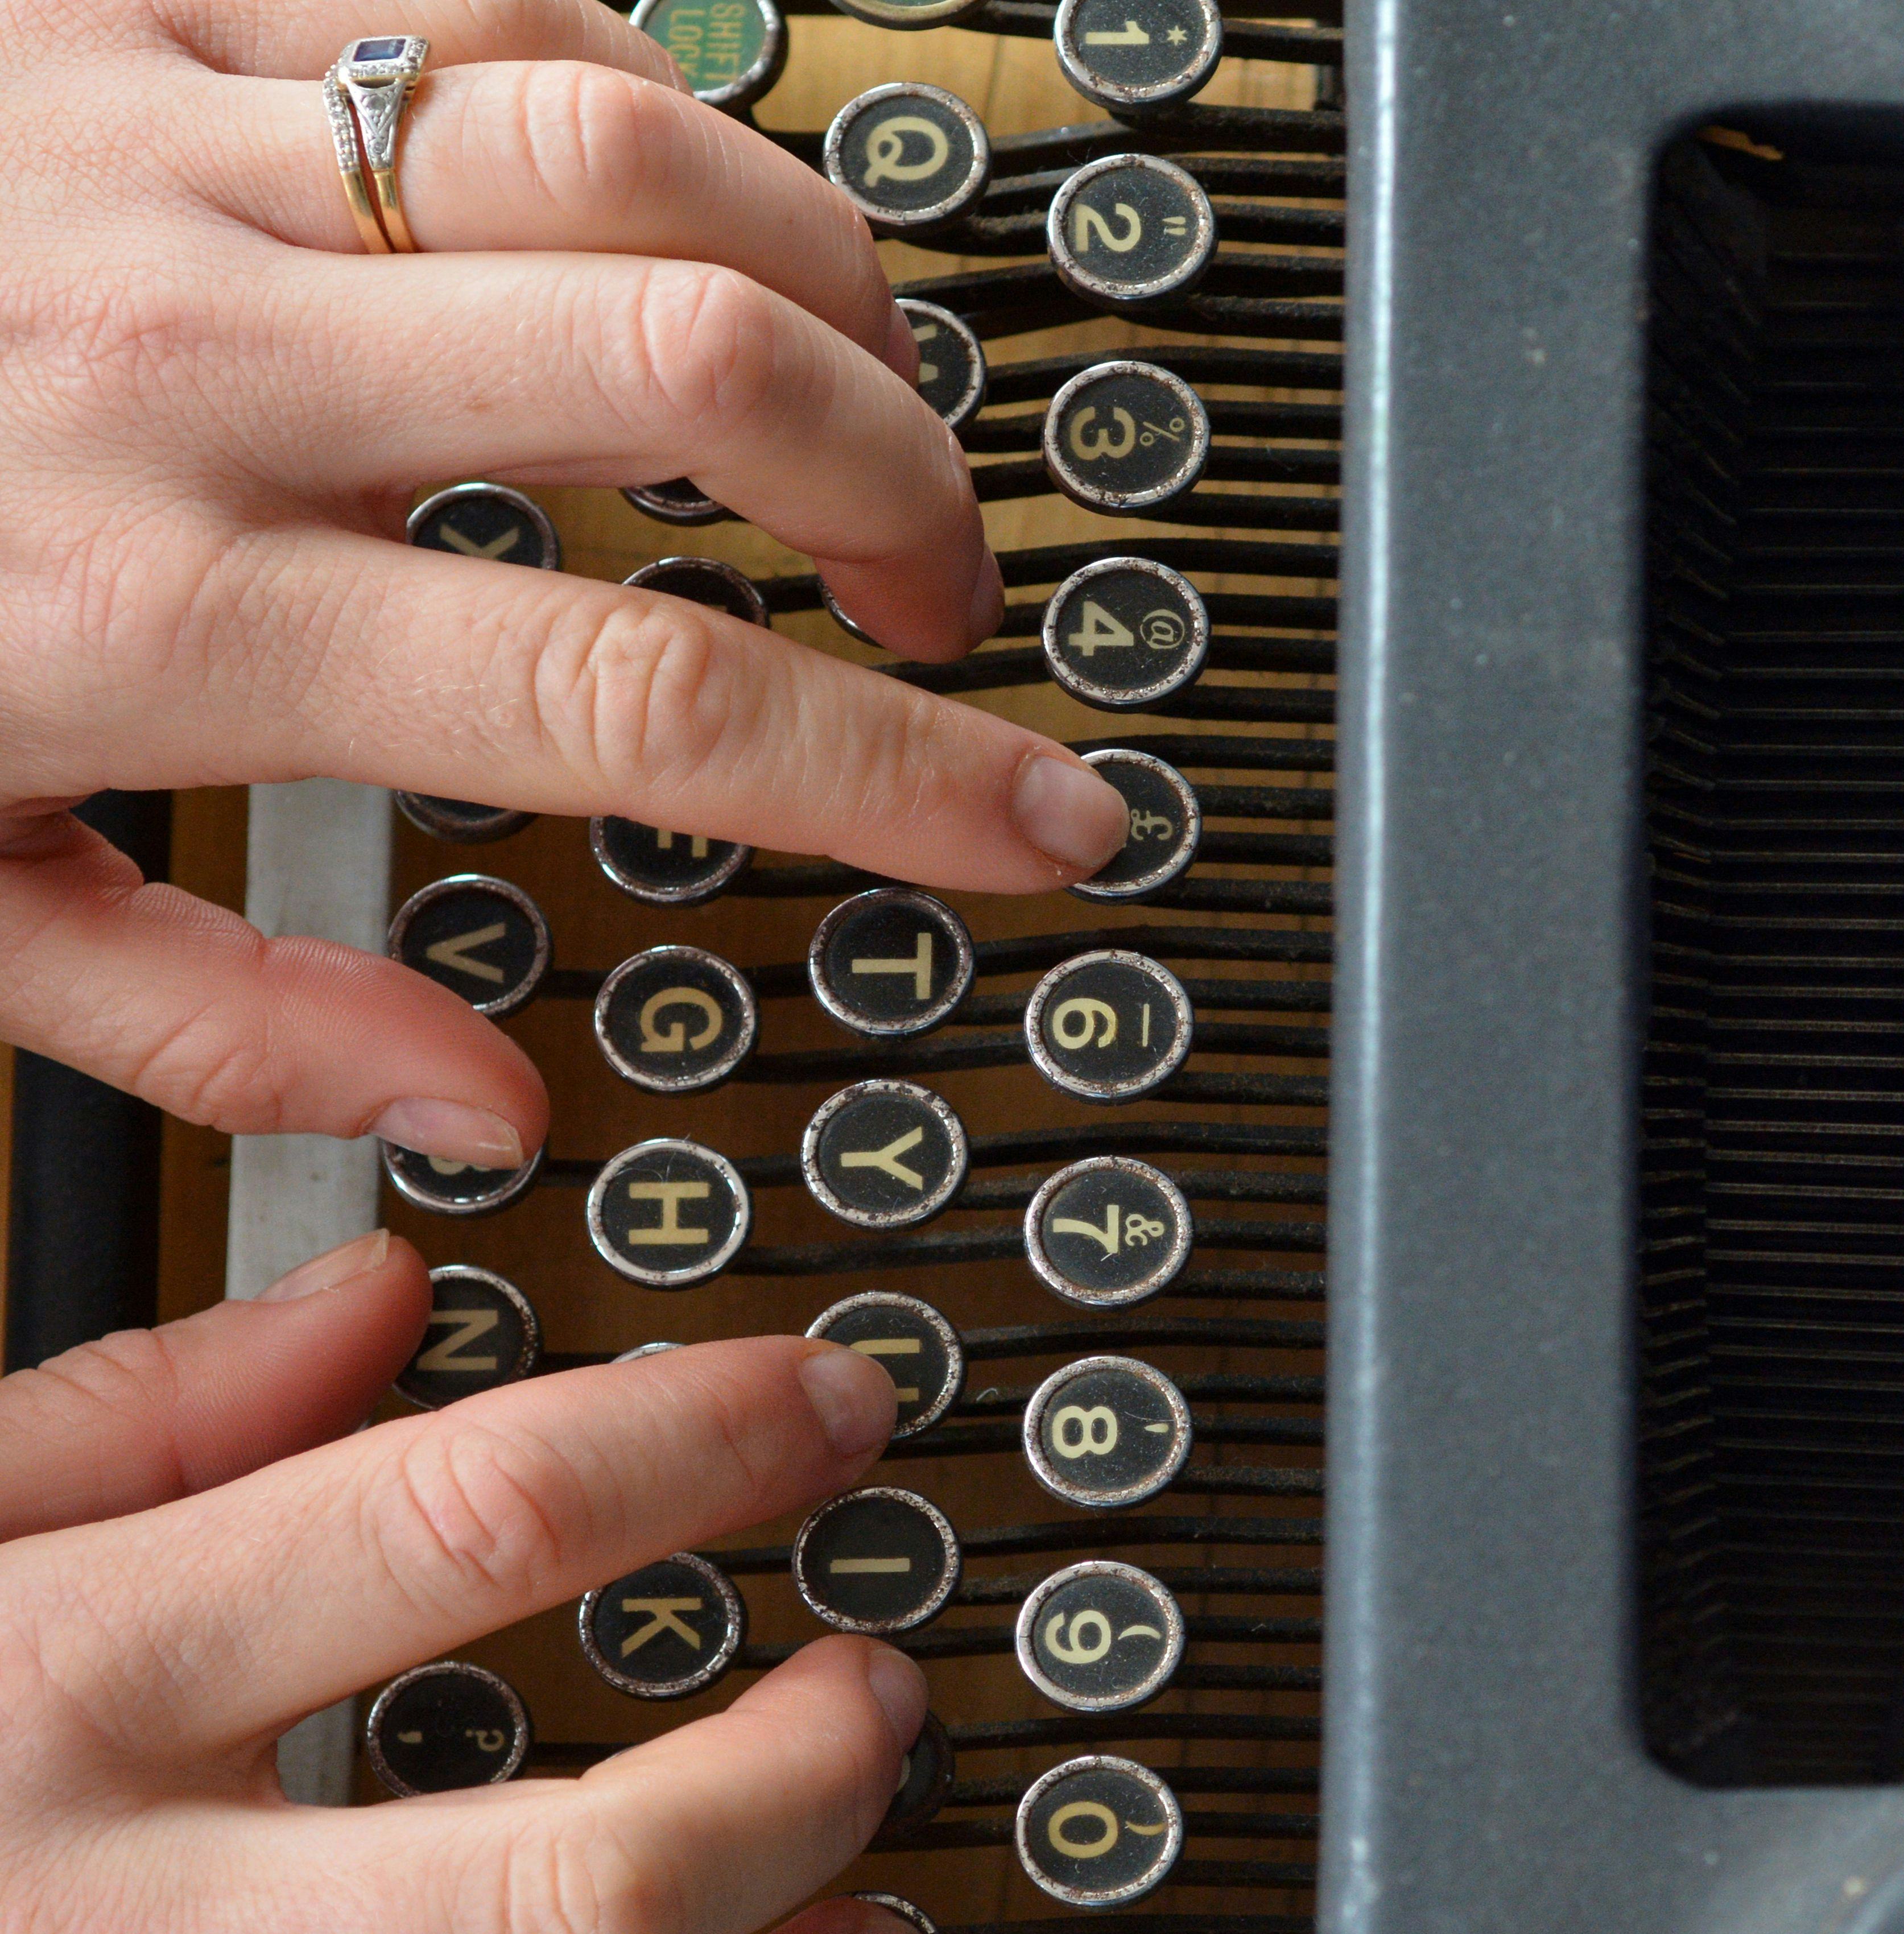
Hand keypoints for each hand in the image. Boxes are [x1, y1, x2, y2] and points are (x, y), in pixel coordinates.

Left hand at [0, 0, 1130, 1171]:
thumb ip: (213, 1029)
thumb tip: (473, 1121)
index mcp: (153, 609)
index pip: (640, 688)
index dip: (899, 774)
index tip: (1044, 824)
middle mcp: (189, 354)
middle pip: (700, 367)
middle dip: (908, 494)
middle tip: (947, 602)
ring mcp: (160, 146)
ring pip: (633, 145)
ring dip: (823, 282)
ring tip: (866, 397)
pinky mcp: (128, 4)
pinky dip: (639, 97)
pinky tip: (681, 205)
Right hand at [0, 1233, 929, 1933]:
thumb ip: (139, 1411)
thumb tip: (386, 1295)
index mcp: (55, 1679)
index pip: (468, 1522)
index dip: (710, 1442)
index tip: (832, 1405)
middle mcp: (104, 1931)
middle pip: (575, 1878)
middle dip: (800, 1779)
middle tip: (880, 1693)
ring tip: (865, 1926)